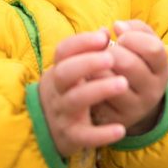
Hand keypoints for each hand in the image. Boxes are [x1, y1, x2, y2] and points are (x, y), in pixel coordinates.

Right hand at [38, 28, 128, 158]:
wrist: (44, 132)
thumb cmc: (66, 94)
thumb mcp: (71, 72)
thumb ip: (87, 53)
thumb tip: (104, 31)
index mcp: (58, 71)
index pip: (63, 51)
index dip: (81, 42)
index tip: (103, 37)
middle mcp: (57, 91)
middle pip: (65, 73)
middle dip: (87, 63)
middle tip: (111, 58)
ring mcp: (62, 113)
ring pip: (75, 100)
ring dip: (99, 89)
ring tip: (123, 83)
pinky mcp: (70, 136)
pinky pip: (83, 136)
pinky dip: (101, 134)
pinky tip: (120, 130)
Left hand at [90, 20, 167, 135]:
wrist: (129, 103)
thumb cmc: (133, 64)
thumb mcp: (142, 45)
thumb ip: (134, 28)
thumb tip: (117, 25)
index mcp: (162, 70)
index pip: (153, 49)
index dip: (133, 37)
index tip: (121, 36)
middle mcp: (153, 91)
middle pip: (129, 64)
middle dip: (111, 51)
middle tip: (106, 52)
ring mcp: (136, 107)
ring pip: (110, 80)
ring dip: (97, 66)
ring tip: (97, 64)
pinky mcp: (116, 118)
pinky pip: (98, 96)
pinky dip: (89, 82)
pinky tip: (90, 79)